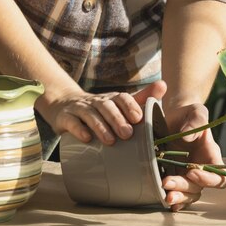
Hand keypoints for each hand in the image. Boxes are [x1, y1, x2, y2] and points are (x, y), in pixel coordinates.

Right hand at [38, 81, 166, 144]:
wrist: (62, 105)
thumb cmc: (97, 109)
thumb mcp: (117, 103)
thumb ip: (140, 98)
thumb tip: (163, 84)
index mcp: (110, 99)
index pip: (121, 97)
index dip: (130, 106)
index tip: (138, 118)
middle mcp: (95, 101)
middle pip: (106, 106)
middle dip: (117, 119)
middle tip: (127, 134)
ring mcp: (78, 109)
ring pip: (90, 114)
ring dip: (100, 127)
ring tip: (110, 141)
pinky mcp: (64, 118)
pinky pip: (71, 122)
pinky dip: (78, 130)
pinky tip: (87, 138)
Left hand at [161, 103, 225, 210]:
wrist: (173, 116)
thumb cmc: (188, 113)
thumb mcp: (196, 112)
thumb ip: (196, 121)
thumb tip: (187, 137)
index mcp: (211, 156)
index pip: (219, 176)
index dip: (207, 178)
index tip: (192, 171)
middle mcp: (200, 168)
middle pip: (199, 188)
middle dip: (184, 188)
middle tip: (167, 183)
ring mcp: (186, 173)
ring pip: (188, 193)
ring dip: (178, 197)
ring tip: (165, 197)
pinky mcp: (172, 173)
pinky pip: (175, 190)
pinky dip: (172, 198)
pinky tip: (162, 200)